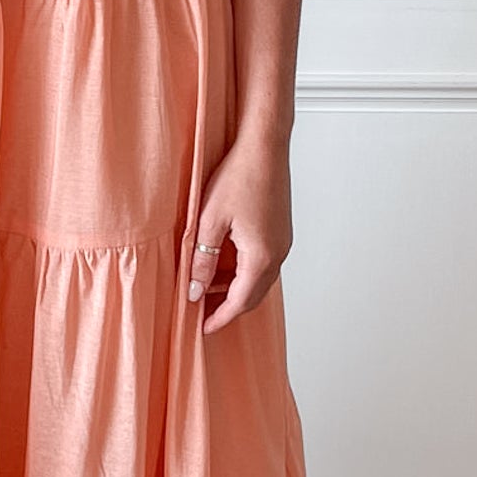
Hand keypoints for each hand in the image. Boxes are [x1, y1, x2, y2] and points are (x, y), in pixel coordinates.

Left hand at [186, 132, 291, 334]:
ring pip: (259, 280)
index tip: (203, 329)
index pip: (240, 301)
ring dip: (235, 289)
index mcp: (261, 256)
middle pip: (253, 296)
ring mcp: (282, 243)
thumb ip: (202, 259)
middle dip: (228, 307)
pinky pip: (263, 263)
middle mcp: (278, 254)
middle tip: (202, 313)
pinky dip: (244, 273)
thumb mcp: (210, 220)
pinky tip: (223, 264)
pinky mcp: (281, 232)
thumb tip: (194, 290)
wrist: (265, 147)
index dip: (220, 318)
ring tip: (205, 286)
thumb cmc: (239, 177)